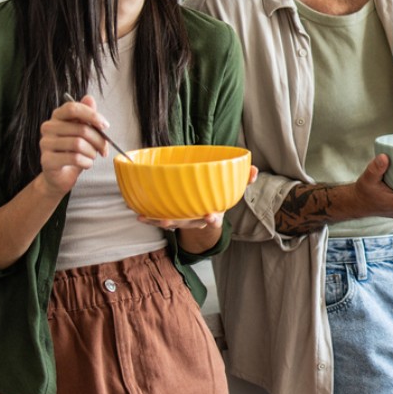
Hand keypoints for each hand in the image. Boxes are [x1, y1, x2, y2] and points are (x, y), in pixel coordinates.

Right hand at [37, 94, 110, 197]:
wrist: (60, 175)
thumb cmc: (73, 152)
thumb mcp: (83, 133)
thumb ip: (87, 117)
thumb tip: (89, 98)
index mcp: (57, 117)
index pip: (73, 108)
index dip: (92, 115)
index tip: (105, 126)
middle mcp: (48, 127)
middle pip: (81, 128)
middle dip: (99, 140)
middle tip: (104, 149)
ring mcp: (45, 144)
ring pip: (78, 144)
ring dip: (92, 153)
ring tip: (92, 156)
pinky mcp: (46, 160)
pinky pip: (74, 158)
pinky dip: (86, 162)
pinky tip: (86, 164)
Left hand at [141, 165, 256, 251]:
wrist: (205, 212)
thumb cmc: (218, 197)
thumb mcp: (233, 189)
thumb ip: (244, 180)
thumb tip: (254, 170)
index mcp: (213, 213)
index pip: (215, 219)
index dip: (213, 219)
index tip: (211, 216)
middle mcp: (196, 220)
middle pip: (188, 223)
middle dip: (179, 223)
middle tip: (170, 221)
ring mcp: (183, 220)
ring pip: (170, 223)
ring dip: (158, 221)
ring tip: (147, 217)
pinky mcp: (170, 217)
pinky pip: (158, 219)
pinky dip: (148, 218)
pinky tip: (138, 212)